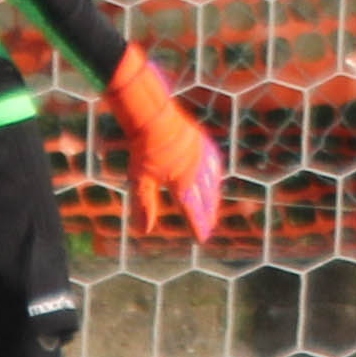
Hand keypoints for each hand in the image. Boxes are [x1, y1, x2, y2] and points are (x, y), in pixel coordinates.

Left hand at [102, 52, 223, 242]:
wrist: (155, 118)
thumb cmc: (144, 151)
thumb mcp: (140, 181)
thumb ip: (145, 205)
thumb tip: (144, 231)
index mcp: (182, 184)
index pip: (192, 212)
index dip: (197, 226)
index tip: (201, 238)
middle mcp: (196, 173)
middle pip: (205, 200)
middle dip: (207, 215)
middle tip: (208, 226)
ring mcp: (202, 158)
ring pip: (212, 184)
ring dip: (213, 198)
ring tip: (212, 208)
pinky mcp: (203, 144)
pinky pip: (214, 166)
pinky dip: (214, 177)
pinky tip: (214, 180)